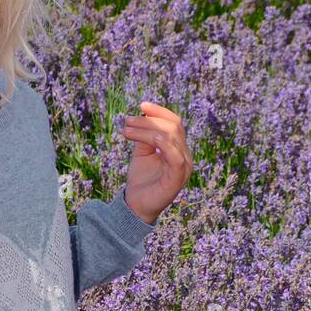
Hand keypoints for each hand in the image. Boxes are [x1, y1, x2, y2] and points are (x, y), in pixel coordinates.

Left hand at [122, 101, 191, 224]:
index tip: (142, 105)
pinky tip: (152, 139)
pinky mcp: (178, 178)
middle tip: (127, 121)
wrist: (136, 205)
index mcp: (177, 148)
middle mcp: (184, 155)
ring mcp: (184, 167)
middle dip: (149, 120)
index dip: (160, 112)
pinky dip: (165, 145)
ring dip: (147, 130)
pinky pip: (176, 158)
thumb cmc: (141, 179)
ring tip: (126, 130)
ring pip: (171, 138)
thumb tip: (143, 116)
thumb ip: (145, 136)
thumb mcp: (141, 152)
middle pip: (173, 127)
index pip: (174, 123)